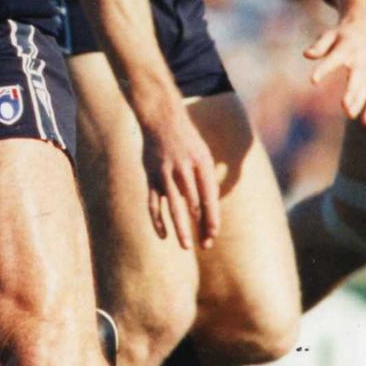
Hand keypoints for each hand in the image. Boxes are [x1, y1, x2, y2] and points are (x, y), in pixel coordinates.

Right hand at [139, 104, 220, 249]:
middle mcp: (183, 169)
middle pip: (194, 205)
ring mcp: (165, 173)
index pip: (209, 197)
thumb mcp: (203, 155)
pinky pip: (153, 202)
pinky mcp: (151, 176)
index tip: (213, 234)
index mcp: (201, 164)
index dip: (212, 217)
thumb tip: (206, 212)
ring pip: (173, 206)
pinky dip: (157, 219)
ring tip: (186, 246)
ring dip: (180, 228)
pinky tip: (163, 235)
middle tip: (205, 246)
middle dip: (201, 227)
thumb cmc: (187, 141)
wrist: (161, 119)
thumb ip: (205, 182)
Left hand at [305, 18, 365, 124]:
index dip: (324, 69)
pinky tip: (365, 121)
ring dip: (360, 102)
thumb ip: (319, 45)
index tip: (313, 80)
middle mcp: (359, 61)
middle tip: (344, 105)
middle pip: (356, 78)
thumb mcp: (329, 35)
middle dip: (351, 91)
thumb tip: (307, 54)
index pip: (334, 59)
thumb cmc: (341, 36)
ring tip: (350, 115)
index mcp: (346, 48)